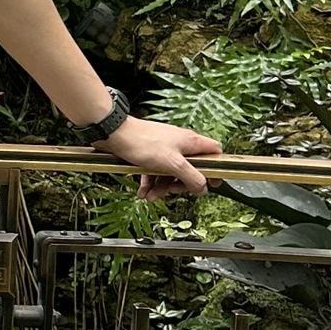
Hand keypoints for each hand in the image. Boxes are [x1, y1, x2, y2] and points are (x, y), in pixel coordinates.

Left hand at [95, 115, 223, 199]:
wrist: (114, 132)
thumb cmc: (143, 143)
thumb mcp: (174, 164)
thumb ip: (192, 177)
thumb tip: (204, 188)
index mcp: (191, 142)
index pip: (215, 153)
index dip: (216, 169)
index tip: (212, 184)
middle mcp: (180, 144)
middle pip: (191, 169)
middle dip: (181, 184)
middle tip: (172, 191)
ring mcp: (165, 148)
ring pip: (171, 172)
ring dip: (162, 187)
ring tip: (151, 197)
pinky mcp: (150, 152)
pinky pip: (156, 170)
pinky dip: (151, 182)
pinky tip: (143, 192)